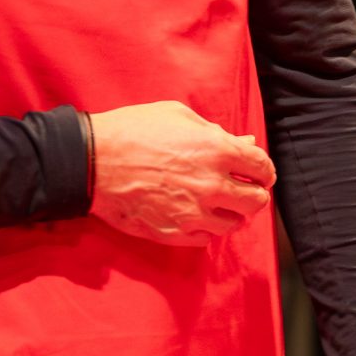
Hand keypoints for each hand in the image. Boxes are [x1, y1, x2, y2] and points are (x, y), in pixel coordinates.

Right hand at [84, 100, 274, 243]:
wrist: (92, 162)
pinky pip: (206, 239)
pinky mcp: (175, 233)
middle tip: (239, 188)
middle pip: (256, 201)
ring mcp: (194, 214)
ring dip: (230, 213)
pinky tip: (194, 214)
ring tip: (214, 202)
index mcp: (217, 151)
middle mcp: (212, 186)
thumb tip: (244, 143)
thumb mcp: (177, 116)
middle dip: (252, 193)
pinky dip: (206, 228)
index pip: (262, 168)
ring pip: (234, 224)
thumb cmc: (133, 130)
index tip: (257, 172)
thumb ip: (216, 132)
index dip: (264, 170)